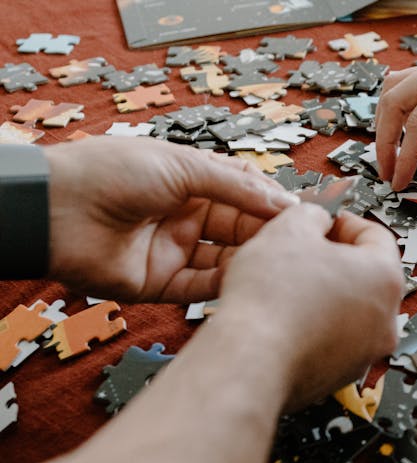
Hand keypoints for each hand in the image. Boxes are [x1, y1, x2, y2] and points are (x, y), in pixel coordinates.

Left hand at [44, 137, 299, 302]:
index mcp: (191, 182)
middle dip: (267, 235)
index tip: (305, 214)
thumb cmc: (110, 171)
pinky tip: (248, 282)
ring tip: (278, 264)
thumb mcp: (183, 165)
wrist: (56, 209)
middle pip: (240, 229)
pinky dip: (223, 286)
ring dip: (250, 262)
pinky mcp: (160, 284)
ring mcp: (174, 251)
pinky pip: (200, 288)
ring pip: (225, 261)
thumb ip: (236, 186)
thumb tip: (284, 202)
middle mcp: (185, 217)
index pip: (245, 194)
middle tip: (299, 244)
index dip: (273, 204)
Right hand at [217, 203, 403, 408]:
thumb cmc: (271, 304)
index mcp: (385, 279)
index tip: (326, 221)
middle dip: (334, 260)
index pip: (377, 235)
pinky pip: (333, 340)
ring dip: (324, 295)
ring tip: (287, 287)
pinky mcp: (341, 375)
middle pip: (366, 276)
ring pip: (350, 311)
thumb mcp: (289, 229)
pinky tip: (285, 319)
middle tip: (302, 251)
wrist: (249, 363)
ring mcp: (366, 352)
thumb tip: (316, 219)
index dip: (345, 221)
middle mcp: (386, 320)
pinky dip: (315, 327)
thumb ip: (312, 214)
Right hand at [375, 44, 416, 190]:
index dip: (406, 156)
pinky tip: (401, 133)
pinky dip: (399, 111)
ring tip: (391, 158)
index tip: (400, 182)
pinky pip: (408, 87)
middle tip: (389, 175)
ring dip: (386, 124)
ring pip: (394, 91)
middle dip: (385, 141)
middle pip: (394, 102)